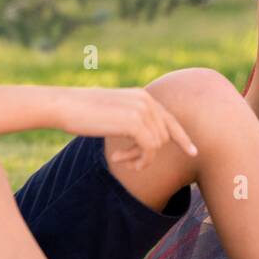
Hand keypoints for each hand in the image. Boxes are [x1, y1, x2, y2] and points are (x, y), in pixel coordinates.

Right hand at [53, 87, 197, 170]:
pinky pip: (150, 149)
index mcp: (143, 97)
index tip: (194, 152)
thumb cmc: (82, 113)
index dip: (183, 137)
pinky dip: (139, 161)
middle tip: (126, 161)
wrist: (64, 106)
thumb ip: (133, 121)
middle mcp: (147, 100)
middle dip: (147, 154)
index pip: (170, 119)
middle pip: (164, 136)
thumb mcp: (113, 114)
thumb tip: (149, 141)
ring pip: (157, 145)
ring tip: (119, 158)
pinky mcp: (135, 122)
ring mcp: (142, 110)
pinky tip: (118, 160)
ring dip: (140, 158)